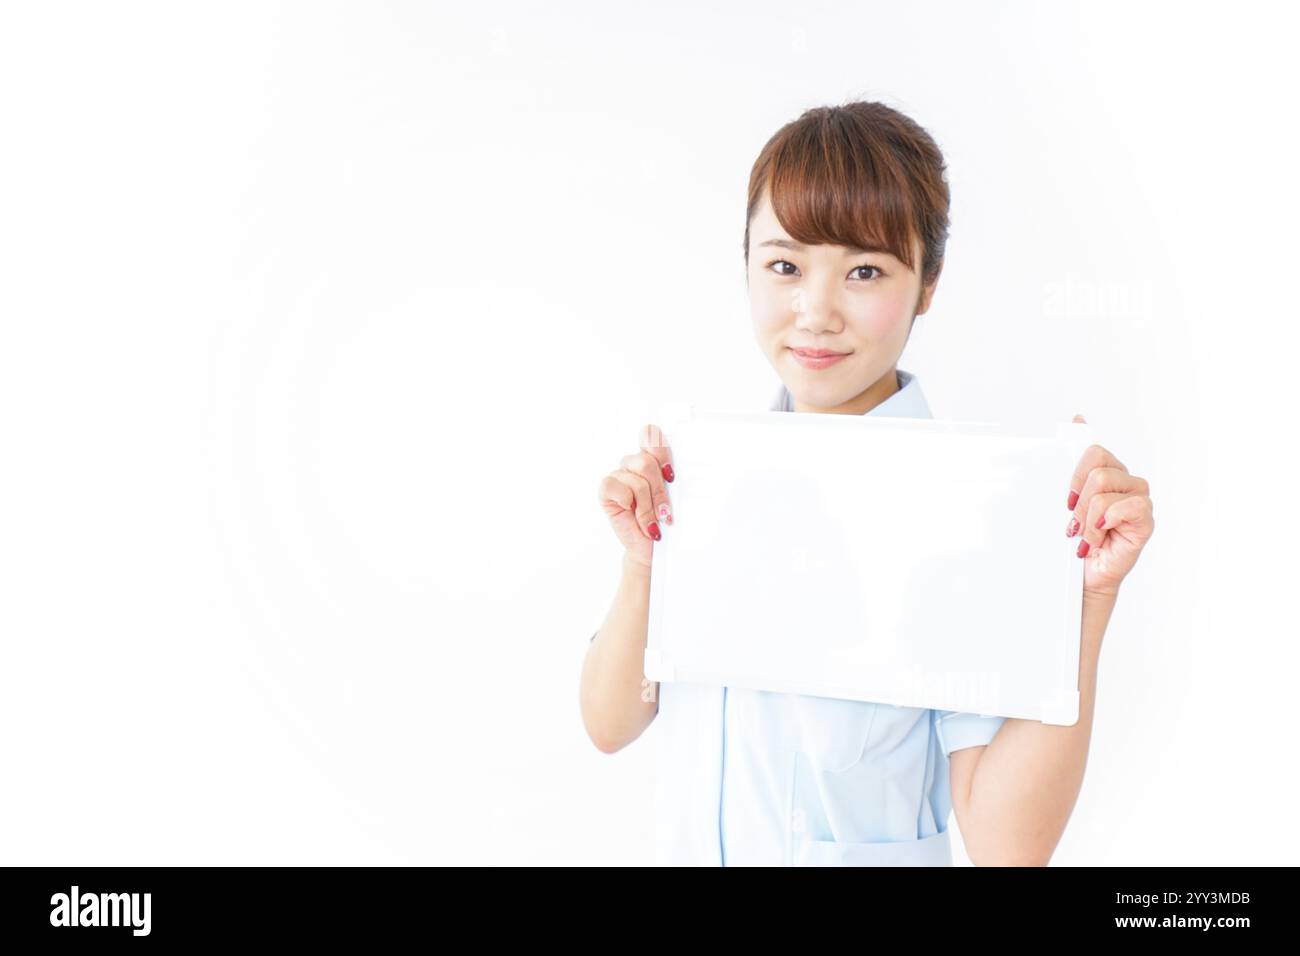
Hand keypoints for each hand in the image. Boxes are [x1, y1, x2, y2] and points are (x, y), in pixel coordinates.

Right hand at [597, 423, 675, 570]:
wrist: (652, 550)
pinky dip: (630, 504)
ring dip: (648, 505)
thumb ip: (672, 478)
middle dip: (659, 491)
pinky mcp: (607, 490)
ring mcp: (619, 475)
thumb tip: (674, 472)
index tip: (671, 475)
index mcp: (652, 458)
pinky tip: (635, 519)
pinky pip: (616, 486)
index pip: (651, 434)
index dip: (660, 449)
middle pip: (646, 461)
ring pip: (637, 479)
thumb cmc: (665, 522)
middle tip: (666, 512)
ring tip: (653, 522)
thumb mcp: (676, 497)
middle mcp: (633, 463)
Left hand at [1065, 414, 1154, 598]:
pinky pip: (1128, 506)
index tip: (1067, 498)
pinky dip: (1104, 523)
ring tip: (1085, 535)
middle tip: (1074, 522)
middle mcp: (1126, 482)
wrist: (1082, 576)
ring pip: (1104, 488)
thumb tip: (1078, 418)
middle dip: (1078, 500)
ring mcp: (1138, 500)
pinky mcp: (1145, 520)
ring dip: (1087, 517)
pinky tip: (1099, 537)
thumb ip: (1070, 465)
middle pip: (1097, 470)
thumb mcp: (1063, 501)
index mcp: (1107, 472)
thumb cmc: (1073, 540)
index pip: (1093, 451)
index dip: (1075, 473)